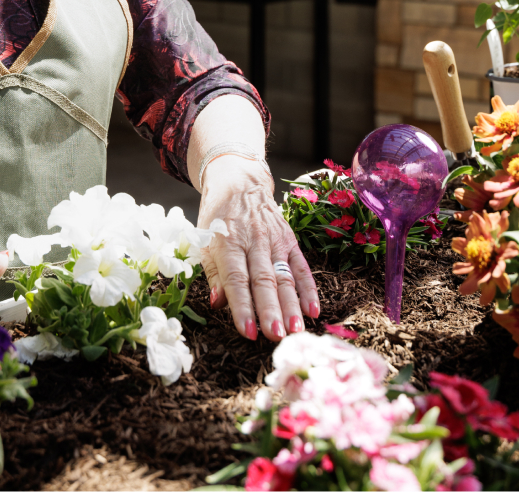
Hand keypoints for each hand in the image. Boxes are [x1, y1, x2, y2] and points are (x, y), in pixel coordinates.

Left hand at [198, 156, 317, 340]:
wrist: (239, 181)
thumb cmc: (217, 217)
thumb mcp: (205, 240)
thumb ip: (213, 274)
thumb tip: (217, 304)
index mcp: (228, 242)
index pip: (236, 278)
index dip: (242, 306)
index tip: (248, 332)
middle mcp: (253, 241)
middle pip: (263, 280)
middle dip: (270, 310)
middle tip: (276, 337)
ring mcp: (275, 240)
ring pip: (284, 276)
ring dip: (291, 305)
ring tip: (296, 330)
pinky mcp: (290, 240)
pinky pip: (301, 267)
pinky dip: (308, 289)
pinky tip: (313, 310)